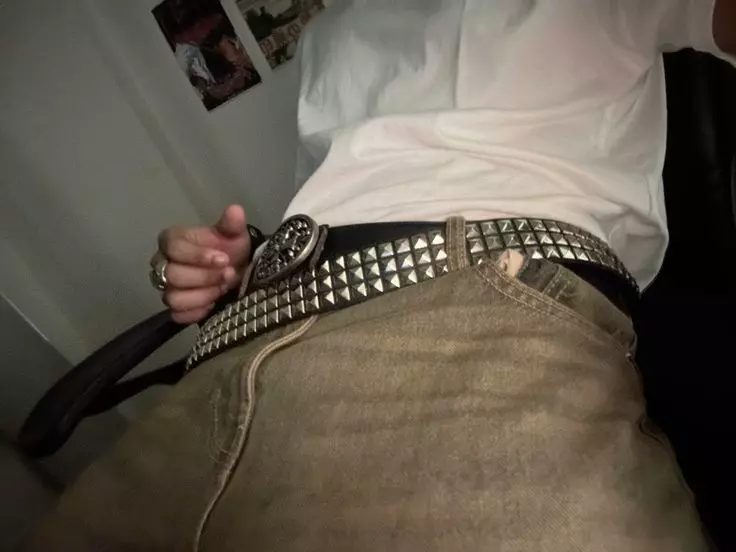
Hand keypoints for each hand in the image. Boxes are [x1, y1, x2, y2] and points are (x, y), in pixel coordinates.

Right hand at [153, 205, 250, 323]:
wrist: (238, 270)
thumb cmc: (229, 249)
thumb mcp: (234, 234)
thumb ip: (232, 224)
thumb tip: (236, 211)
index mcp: (173, 240)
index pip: (174, 248)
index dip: (199, 256)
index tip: (224, 259)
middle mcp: (163, 264)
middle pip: (173, 275)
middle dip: (205, 277)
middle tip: (228, 275)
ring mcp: (167, 287)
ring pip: (173, 298)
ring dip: (203, 295)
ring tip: (222, 288)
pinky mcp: (175, 308)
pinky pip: (178, 315)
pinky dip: (197, 312)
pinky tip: (213, 304)